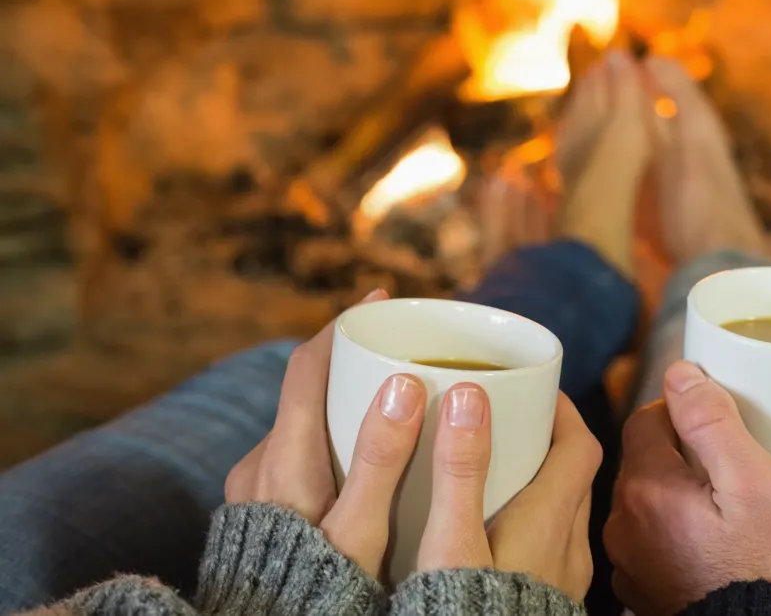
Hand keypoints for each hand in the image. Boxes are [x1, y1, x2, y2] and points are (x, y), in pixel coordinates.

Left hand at [226, 288, 426, 575]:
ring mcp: (255, 492)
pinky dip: (334, 442)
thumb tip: (402, 384)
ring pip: (303, 429)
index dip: (342, 327)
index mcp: (283, 459)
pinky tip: (367, 460)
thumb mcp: (359, 530)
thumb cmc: (317, 593)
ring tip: (393, 404)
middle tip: (400, 352)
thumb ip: (381, 460)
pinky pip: (299, 458)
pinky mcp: (260, 516)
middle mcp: (260, 467)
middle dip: (352, 365)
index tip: (379, 298)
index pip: (306, 368)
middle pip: (307, 394)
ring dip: (343, 406)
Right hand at [416, 385, 601, 601]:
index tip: (532, 387)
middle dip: (546, 442)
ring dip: (537, 485)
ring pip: (561, 514)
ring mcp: (561, 580)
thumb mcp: (453, 541)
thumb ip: (460, 469)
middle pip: (573, 476)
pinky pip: (548, 548)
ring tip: (492, 471)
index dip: (561, 410)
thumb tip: (470, 395)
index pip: (580, 444)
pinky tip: (491, 533)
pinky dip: (529, 524)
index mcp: (552, 519)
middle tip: (506, 420)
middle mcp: (567, 547)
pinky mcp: (545, 604)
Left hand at [604, 361, 770, 615]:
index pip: (647, 418)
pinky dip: (675, 532)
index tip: (722, 427)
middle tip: (732, 470)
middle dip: (683, 454)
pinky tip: (712, 543)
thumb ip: (712, 422)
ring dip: (678, 493)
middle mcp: (624, 524)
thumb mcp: (756, 482)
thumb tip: (680, 374)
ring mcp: (630, 561)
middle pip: (645, 459)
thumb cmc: (770, 568)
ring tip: (726, 509)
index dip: (687, 412)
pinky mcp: (643, 589)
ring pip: (648, 499)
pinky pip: (652, 539)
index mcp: (646, 488)